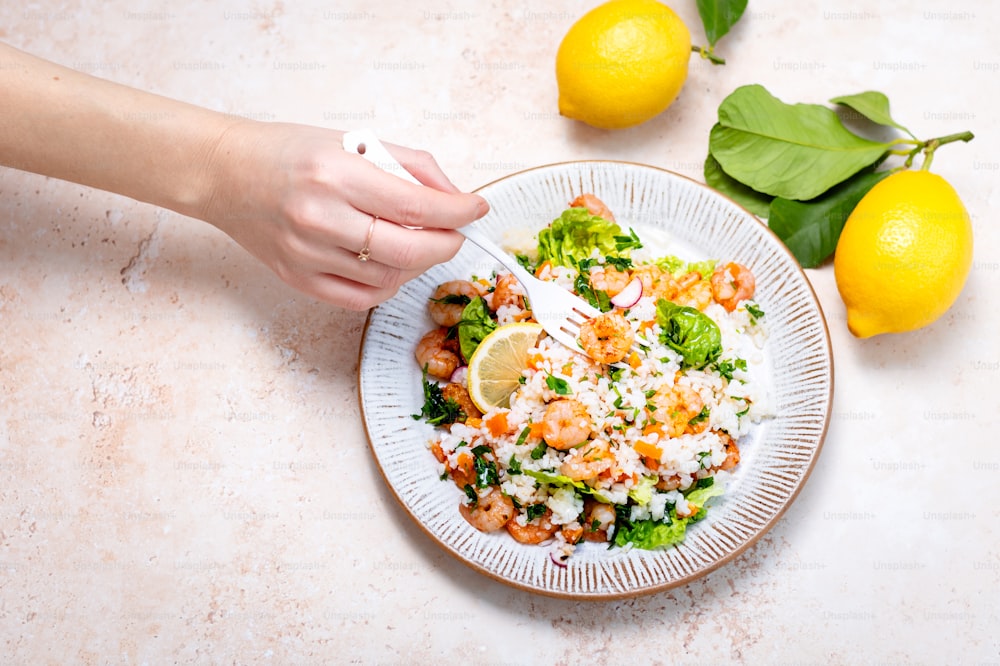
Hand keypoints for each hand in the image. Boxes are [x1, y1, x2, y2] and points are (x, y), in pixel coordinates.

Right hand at [201, 122, 488, 309]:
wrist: (225, 173)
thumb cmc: (290, 153)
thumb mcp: (353, 140)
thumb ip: (410, 165)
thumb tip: (454, 197)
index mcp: (336, 174)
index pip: (417, 207)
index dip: (457, 212)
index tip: (476, 209)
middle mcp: (320, 217)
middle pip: (409, 251)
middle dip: (446, 244)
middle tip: (455, 232)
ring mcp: (307, 254)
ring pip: (389, 278)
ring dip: (417, 265)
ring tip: (417, 243)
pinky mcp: (298, 280)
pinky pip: (361, 298)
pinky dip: (388, 285)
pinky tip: (391, 265)